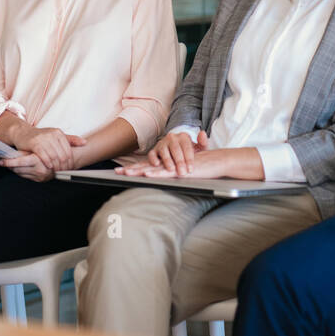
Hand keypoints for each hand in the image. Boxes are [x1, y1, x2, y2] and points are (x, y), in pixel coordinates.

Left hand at [0, 152, 55, 182]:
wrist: (60, 161)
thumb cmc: (46, 153)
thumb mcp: (34, 150)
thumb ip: (23, 153)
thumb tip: (9, 153)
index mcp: (37, 160)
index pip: (19, 162)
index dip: (8, 162)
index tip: (0, 161)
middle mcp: (39, 169)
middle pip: (18, 169)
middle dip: (9, 165)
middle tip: (2, 162)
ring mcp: (39, 176)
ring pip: (21, 173)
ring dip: (14, 169)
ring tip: (9, 164)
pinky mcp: (40, 180)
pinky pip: (25, 177)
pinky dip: (20, 172)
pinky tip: (18, 168)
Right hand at [3, 126, 85, 173]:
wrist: (23, 133)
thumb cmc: (40, 137)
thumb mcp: (55, 136)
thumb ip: (70, 140)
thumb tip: (85, 143)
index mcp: (59, 133)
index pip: (68, 150)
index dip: (70, 162)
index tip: (68, 169)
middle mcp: (52, 134)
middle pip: (62, 155)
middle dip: (63, 166)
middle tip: (62, 172)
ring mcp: (43, 138)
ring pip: (54, 156)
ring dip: (56, 166)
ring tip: (56, 172)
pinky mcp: (34, 143)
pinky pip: (44, 155)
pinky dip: (47, 162)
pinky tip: (49, 167)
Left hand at [118, 148, 237, 179]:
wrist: (218, 161)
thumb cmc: (203, 166)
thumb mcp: (187, 169)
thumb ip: (178, 171)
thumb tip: (169, 173)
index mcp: (169, 164)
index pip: (150, 166)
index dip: (136, 168)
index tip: (122, 170)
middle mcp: (170, 164)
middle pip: (147, 166)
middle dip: (132, 169)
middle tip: (117, 171)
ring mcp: (174, 166)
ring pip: (153, 169)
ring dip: (139, 171)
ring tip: (126, 172)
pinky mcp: (181, 171)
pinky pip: (166, 172)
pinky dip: (155, 173)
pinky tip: (145, 173)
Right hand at [143, 129, 208, 175]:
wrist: (176, 150)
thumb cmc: (188, 151)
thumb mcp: (198, 147)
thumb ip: (203, 142)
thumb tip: (203, 133)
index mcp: (183, 137)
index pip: (186, 147)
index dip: (189, 159)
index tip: (190, 169)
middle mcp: (172, 138)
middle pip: (175, 149)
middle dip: (179, 162)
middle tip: (182, 172)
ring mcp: (162, 143)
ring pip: (164, 151)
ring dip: (167, 161)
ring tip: (171, 169)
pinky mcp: (154, 150)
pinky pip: (152, 154)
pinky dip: (153, 159)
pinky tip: (157, 164)